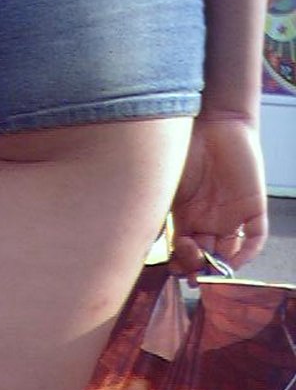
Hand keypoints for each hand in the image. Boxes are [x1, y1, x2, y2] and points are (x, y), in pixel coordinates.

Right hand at [170, 113, 267, 279]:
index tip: (173, 268)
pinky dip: (247, 252)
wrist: (211, 120)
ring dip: (220, 265)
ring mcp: (231, 214)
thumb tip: (133, 242)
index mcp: (186, 217)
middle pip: (206, 255)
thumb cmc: (180, 149)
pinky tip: (234, 260)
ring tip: (208, 266)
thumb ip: (154, 215)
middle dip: (197, 267)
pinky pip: (255, 236)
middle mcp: (208, 219)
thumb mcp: (163, 188)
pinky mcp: (252, 206)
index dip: (180, 263)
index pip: (184, 251)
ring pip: (230, 251)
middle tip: (190, 269)